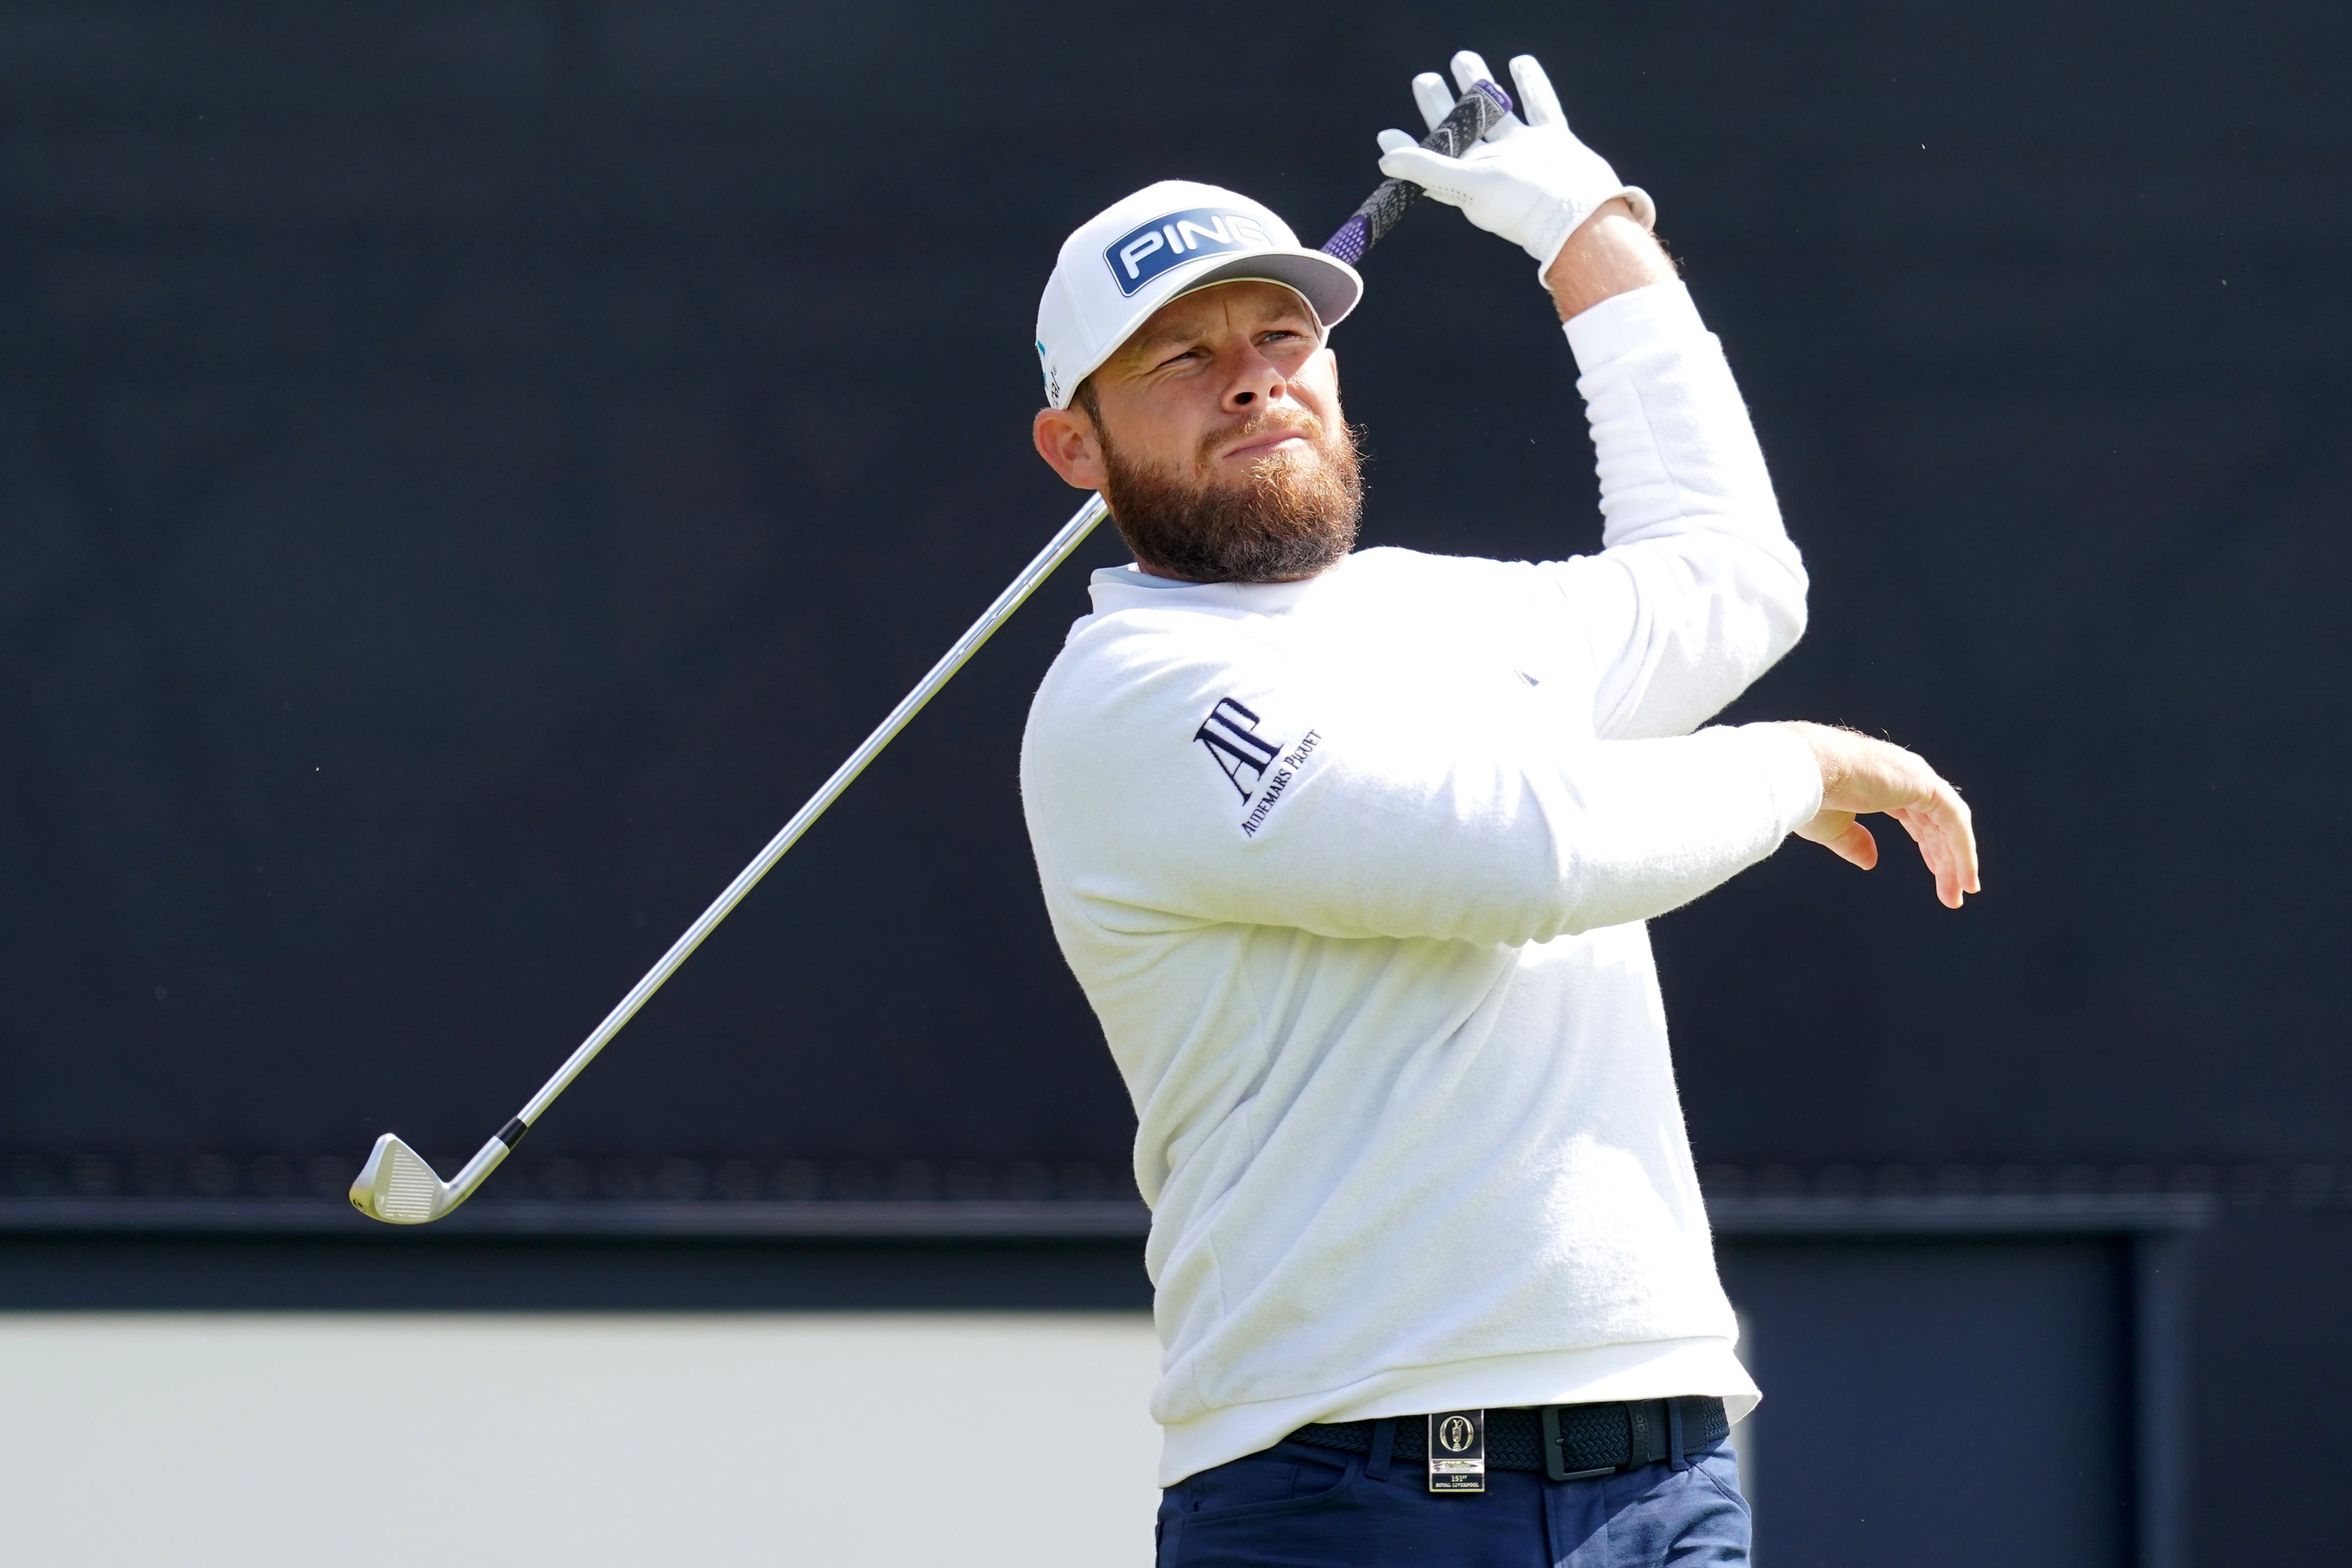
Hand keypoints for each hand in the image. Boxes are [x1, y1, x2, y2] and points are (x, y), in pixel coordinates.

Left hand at [1376, 51, 1654, 274]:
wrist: (1579, 215)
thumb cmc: (1521, 205)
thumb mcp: (1468, 184)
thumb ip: (1428, 168)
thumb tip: (1384, 156)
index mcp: (1471, 179)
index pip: (1434, 158)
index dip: (1410, 146)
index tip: (1387, 132)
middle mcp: (1495, 165)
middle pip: (1462, 131)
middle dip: (1442, 104)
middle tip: (1425, 79)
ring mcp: (1526, 152)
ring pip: (1497, 114)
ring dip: (1479, 86)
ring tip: (1463, 59)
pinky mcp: (1554, 142)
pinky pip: (1540, 107)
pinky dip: (1530, 84)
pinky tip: (1519, 62)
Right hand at [1783, 723, 1981, 909]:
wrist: (1806, 773)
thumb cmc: (1811, 796)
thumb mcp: (1833, 828)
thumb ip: (1854, 843)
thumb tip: (1871, 862)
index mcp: (1884, 782)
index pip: (1917, 816)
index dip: (1929, 846)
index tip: (1937, 875)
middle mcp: (1906, 776)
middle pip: (1937, 823)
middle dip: (1946, 859)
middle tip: (1952, 895)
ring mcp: (1917, 778)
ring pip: (1950, 824)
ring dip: (1958, 861)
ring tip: (1960, 894)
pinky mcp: (1925, 786)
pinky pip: (1955, 822)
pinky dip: (1964, 851)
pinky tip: (1964, 878)